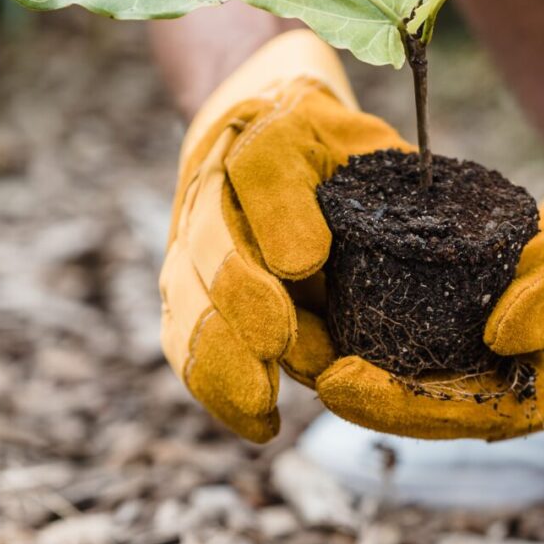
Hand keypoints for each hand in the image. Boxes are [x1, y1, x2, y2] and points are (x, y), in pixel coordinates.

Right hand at [159, 30, 408, 441]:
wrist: (263, 121)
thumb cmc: (326, 143)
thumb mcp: (356, 141)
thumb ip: (357, 181)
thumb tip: (307, 262)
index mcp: (259, 135)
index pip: (261, 161)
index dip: (279, 213)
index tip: (305, 261)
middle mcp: (211, 188)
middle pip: (210, 242)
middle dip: (240, 298)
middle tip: (276, 345)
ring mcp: (191, 241)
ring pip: (189, 299)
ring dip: (220, 353)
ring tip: (260, 404)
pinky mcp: (188, 288)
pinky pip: (185, 339)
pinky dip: (213, 384)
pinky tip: (256, 422)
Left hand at [316, 102, 543, 439]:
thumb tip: (499, 334)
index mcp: (537, 396)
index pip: (455, 415)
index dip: (393, 406)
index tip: (337, 384)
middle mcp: (498, 388)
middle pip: (413, 401)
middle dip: (350, 387)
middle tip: (292, 357)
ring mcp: (478, 360)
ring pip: (402, 370)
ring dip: (346, 356)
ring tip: (292, 332)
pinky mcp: (462, 324)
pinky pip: (408, 330)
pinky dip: (367, 322)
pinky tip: (326, 303)